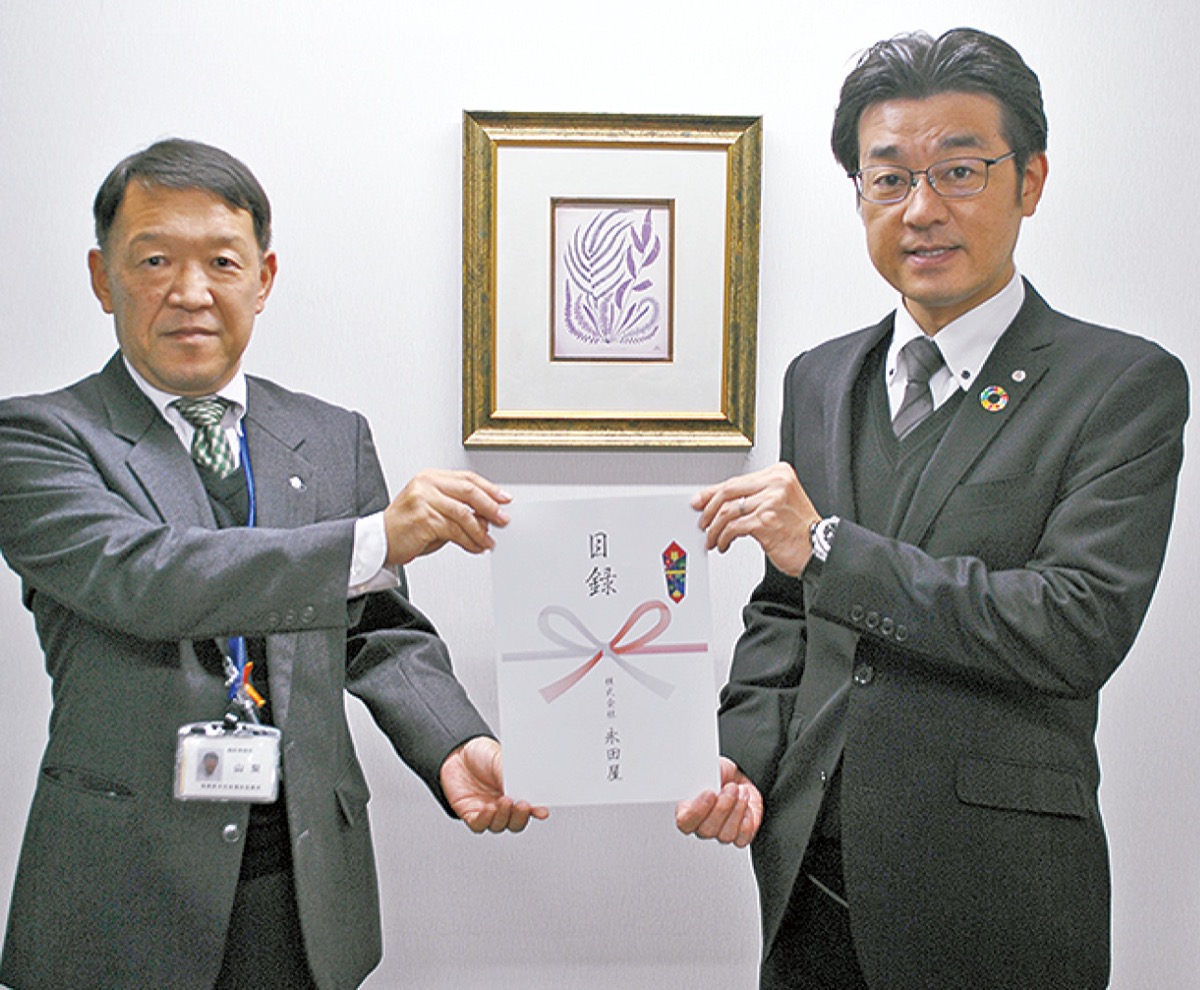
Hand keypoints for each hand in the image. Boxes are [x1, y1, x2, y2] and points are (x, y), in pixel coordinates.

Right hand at [383, 470, 510, 565]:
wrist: (379, 541)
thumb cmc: (406, 527)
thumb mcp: (435, 512)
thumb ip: (459, 511)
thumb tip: (486, 518)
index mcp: (430, 477)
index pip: (467, 478)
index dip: (489, 488)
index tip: (504, 499)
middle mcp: (426, 484)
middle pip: (468, 490)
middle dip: (490, 507)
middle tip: (503, 519)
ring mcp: (424, 499)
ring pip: (464, 513)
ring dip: (480, 530)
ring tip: (488, 540)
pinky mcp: (423, 518)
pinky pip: (455, 530)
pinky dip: (469, 540)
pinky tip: (475, 546)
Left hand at [439, 737, 548, 833]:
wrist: (456, 752)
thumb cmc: (481, 755)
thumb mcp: (499, 760)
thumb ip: (510, 775)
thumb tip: (523, 786)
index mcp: (514, 792)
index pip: (529, 808)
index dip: (537, 811)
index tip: (542, 811)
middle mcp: (502, 805)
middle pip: (515, 823)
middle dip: (520, 817)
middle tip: (523, 805)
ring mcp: (486, 810)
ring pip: (499, 826)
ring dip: (503, 817)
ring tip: (504, 801)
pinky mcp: (470, 814)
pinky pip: (479, 825)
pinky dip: (485, 820)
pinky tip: (488, 809)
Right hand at [675, 758, 762, 847]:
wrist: (738, 779)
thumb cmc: (720, 775)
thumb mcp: (708, 768)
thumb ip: (700, 776)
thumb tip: (699, 776)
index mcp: (687, 810)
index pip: (684, 822)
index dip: (697, 810)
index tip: (710, 793)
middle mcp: (702, 826)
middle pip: (706, 830)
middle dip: (722, 807)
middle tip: (731, 788)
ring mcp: (720, 834)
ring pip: (726, 835)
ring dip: (737, 810)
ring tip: (741, 792)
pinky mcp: (739, 837)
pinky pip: (742, 837)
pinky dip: (747, 819)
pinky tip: (747, 806)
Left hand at [692, 462, 819, 576]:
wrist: (818, 549)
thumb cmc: (799, 529)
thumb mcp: (779, 502)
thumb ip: (754, 496)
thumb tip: (719, 501)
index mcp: (779, 474)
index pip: (737, 480)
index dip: (713, 492)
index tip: (700, 500)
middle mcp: (775, 484)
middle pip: (728, 491)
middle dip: (709, 509)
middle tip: (702, 522)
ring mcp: (770, 502)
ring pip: (727, 511)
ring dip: (715, 529)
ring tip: (712, 538)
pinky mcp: (765, 522)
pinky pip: (733, 528)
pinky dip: (724, 538)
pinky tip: (724, 544)